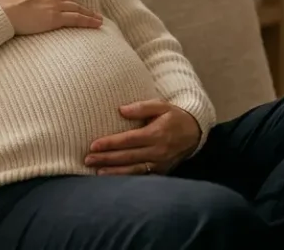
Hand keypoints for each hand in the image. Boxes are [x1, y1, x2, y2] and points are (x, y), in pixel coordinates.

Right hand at [0, 0, 102, 34]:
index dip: (66, 0)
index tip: (72, 5)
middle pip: (70, 0)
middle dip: (82, 6)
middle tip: (92, 12)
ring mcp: (54, 5)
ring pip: (77, 8)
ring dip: (89, 14)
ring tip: (98, 19)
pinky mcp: (55, 18)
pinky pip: (76, 19)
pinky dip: (88, 21)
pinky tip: (96, 24)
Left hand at [85, 100, 201, 174]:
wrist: (194, 133)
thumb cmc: (174, 116)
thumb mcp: (161, 105)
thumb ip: (142, 107)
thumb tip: (120, 110)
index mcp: (156, 134)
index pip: (128, 140)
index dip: (110, 143)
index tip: (94, 145)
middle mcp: (158, 151)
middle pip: (127, 156)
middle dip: (106, 158)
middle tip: (88, 159)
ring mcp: (160, 164)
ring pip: (133, 170)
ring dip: (114, 172)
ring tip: (97, 172)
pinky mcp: (161, 172)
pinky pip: (141, 177)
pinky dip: (127, 178)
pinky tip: (114, 178)